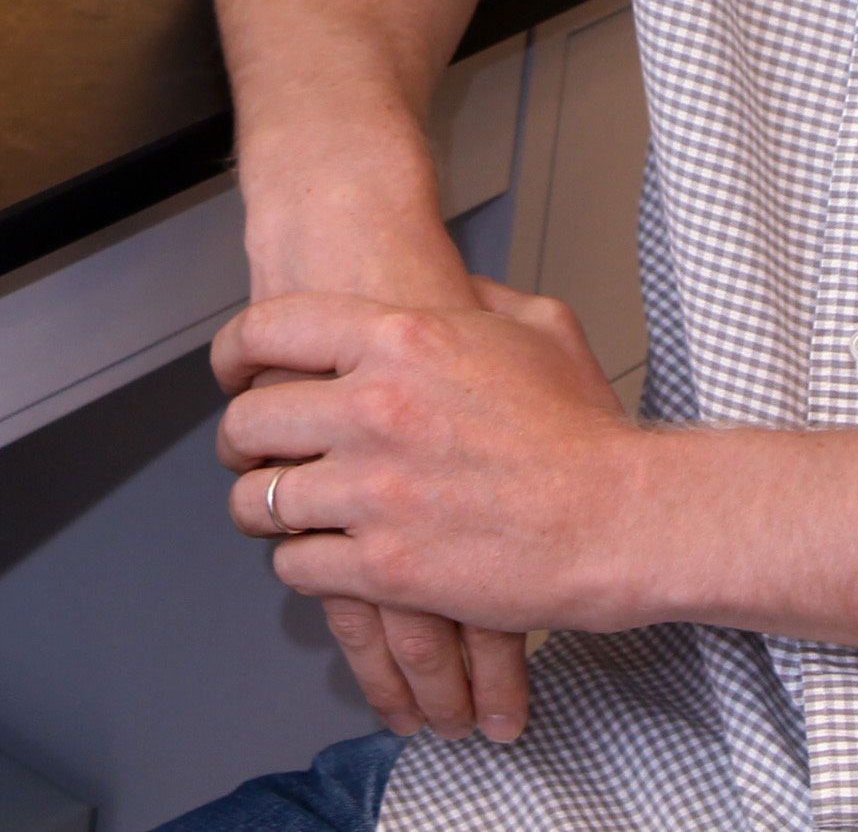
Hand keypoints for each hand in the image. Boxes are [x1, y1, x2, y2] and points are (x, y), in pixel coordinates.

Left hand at [217, 277, 638, 735]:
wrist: (624, 516)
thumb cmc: (588, 432)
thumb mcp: (538, 327)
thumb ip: (476, 300)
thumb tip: (447, 291)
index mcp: (402, 339)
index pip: (272, 329)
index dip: (237, 351)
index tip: (233, 371)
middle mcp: (373, 409)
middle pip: (252, 420)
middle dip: (241, 440)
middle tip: (249, 452)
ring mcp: (373, 491)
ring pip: (262, 499)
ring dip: (264, 508)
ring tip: (278, 513)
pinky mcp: (384, 567)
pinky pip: (298, 565)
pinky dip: (302, 564)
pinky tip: (323, 558)